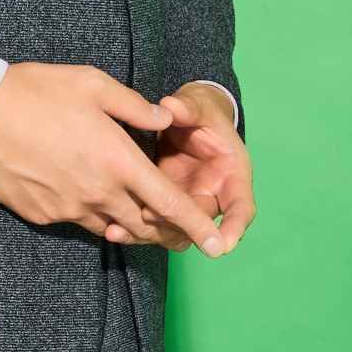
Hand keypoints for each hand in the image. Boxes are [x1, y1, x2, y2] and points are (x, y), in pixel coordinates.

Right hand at [0, 62, 229, 256]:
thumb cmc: (37, 91)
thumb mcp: (93, 84)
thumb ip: (135, 107)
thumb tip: (164, 119)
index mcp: (119, 161)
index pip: (170, 203)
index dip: (197, 226)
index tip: (218, 246)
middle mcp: (99, 192)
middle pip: (144, 224)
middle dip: (161, 226)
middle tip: (171, 220)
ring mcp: (69, 208)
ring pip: (110, 226)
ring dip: (124, 219)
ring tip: (125, 203)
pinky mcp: (43, 215)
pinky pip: (76, 221)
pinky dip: (87, 212)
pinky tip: (76, 187)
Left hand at [99, 81, 254, 253]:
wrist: (185, 118)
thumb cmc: (201, 113)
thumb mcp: (199, 106)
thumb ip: (189, 109)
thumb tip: (171, 107)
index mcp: (232, 175)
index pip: (241, 207)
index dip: (234, 227)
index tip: (222, 245)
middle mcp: (211, 195)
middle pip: (199, 224)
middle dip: (175, 226)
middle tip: (147, 216)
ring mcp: (185, 202)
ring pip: (173, 231)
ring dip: (149, 235)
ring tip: (118, 232)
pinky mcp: (162, 204)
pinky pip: (152, 223)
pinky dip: (133, 229)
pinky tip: (110, 229)